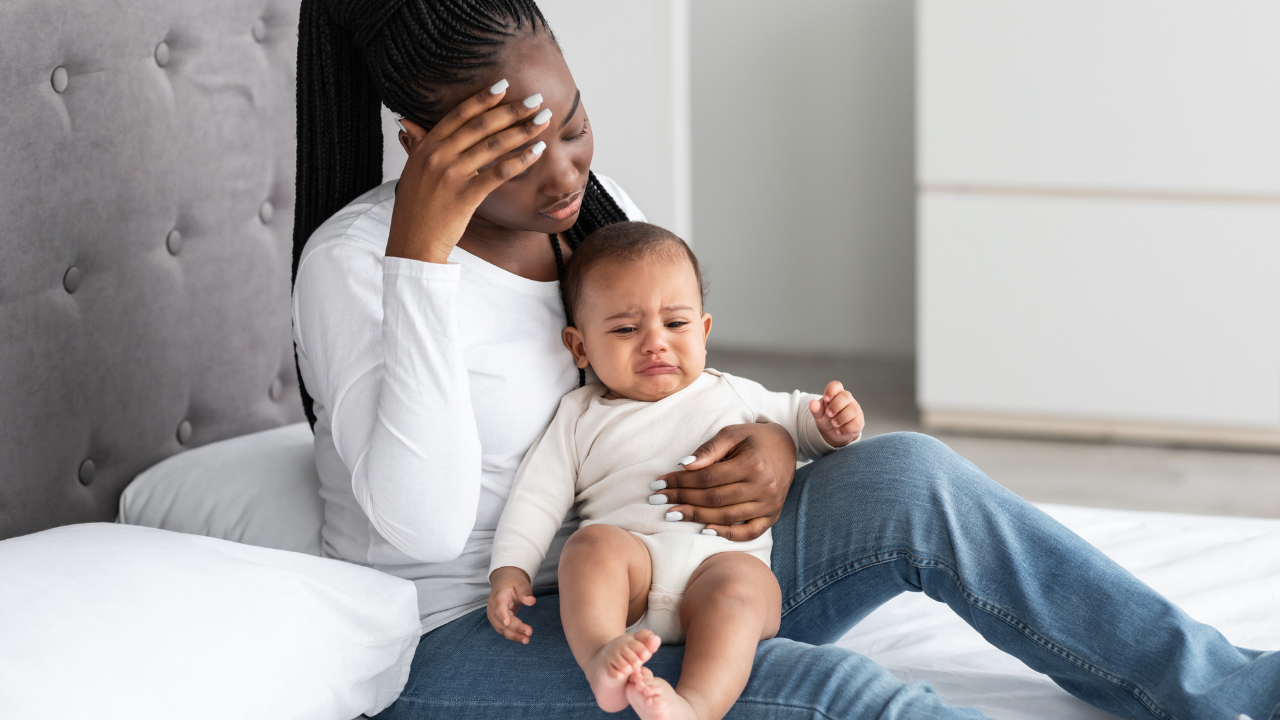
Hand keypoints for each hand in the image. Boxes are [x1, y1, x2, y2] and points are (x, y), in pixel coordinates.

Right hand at [387, 81, 551, 263]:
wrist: (412, 243)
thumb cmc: (415, 209)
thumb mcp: (412, 170)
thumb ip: (417, 145)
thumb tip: (409, 122)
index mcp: (425, 146)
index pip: (459, 115)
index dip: (483, 99)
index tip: (505, 86)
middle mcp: (438, 156)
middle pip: (481, 125)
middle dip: (512, 110)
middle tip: (536, 99)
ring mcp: (452, 175)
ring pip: (493, 145)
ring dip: (523, 130)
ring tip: (543, 120)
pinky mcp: (466, 196)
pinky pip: (498, 173)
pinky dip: (520, 159)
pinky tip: (538, 151)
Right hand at [487, 566, 535, 642]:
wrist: (504, 582)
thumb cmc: (512, 582)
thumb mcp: (520, 582)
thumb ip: (525, 592)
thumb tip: (532, 601)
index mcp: (498, 596)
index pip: (499, 607)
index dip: (502, 615)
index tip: (508, 622)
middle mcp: (493, 608)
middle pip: (501, 621)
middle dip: (514, 629)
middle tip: (529, 632)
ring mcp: (494, 616)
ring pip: (502, 629)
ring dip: (514, 635)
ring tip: (527, 640)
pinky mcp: (498, 622)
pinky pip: (504, 630)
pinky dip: (513, 635)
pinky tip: (523, 638)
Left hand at [651, 422, 796, 541]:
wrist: (786, 446)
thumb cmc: (755, 438)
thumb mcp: (733, 433)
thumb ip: (710, 449)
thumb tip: (685, 465)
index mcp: (753, 464)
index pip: (708, 478)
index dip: (681, 481)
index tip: (659, 482)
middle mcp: (764, 487)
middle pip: (714, 499)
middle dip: (682, 499)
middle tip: (658, 499)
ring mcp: (770, 504)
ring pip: (727, 517)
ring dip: (696, 517)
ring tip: (672, 514)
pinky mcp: (773, 515)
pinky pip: (750, 532)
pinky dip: (728, 534)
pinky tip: (705, 531)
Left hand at [808, 381, 862, 446]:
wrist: (832, 433)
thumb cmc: (826, 418)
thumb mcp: (819, 414)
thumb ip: (816, 408)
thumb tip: (812, 403)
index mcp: (836, 394)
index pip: (836, 385)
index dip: (831, 390)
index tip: (826, 399)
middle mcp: (847, 400)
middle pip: (846, 396)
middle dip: (836, 405)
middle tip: (828, 414)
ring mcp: (855, 410)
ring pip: (853, 409)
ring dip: (842, 417)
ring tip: (833, 424)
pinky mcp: (859, 421)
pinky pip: (857, 423)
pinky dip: (846, 428)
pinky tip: (839, 431)